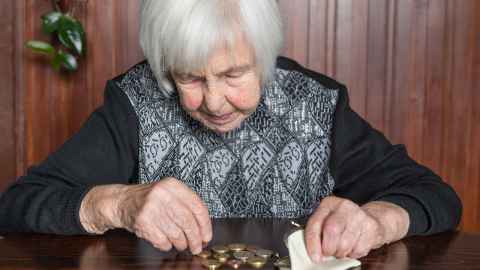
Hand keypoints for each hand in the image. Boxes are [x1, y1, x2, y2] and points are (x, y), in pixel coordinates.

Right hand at [80, 178, 211, 253]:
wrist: (121, 201)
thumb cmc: (148, 199)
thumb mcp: (168, 194)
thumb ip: (186, 205)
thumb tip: (203, 229)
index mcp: (172, 185)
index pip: (197, 206)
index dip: (205, 225)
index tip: (207, 236)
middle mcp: (163, 194)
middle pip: (188, 222)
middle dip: (195, 238)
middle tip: (197, 246)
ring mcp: (152, 208)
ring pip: (176, 233)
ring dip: (181, 244)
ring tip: (181, 244)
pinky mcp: (143, 222)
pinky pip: (162, 241)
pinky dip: (166, 245)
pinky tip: (165, 241)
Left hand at [304, 196, 408, 261]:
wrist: (373, 218)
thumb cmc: (345, 222)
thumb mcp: (328, 221)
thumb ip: (318, 233)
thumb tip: (313, 252)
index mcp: (329, 204)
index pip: (316, 223)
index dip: (313, 243)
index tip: (314, 256)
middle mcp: (344, 206)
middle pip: (332, 231)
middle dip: (328, 248)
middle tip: (329, 253)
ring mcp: (359, 215)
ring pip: (345, 243)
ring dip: (341, 253)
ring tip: (341, 249)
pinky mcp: (371, 226)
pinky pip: (358, 249)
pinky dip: (353, 253)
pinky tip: (353, 246)